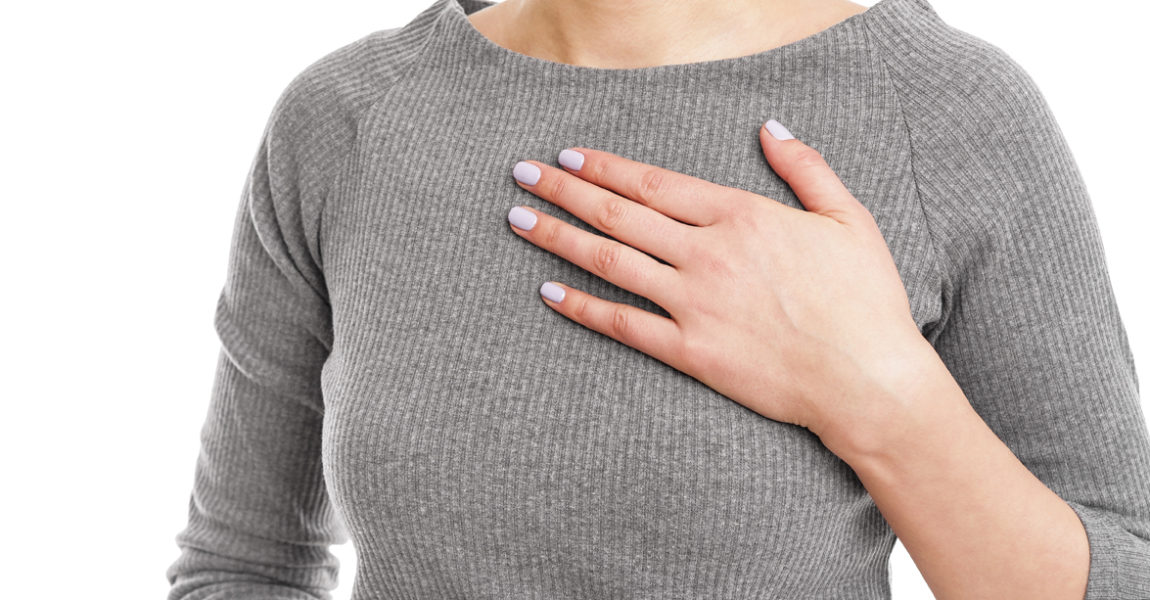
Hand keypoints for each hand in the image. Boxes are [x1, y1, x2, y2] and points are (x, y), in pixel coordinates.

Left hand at [505, 119, 938, 455]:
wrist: (868, 380)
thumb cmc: (864, 300)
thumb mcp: (848, 218)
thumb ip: (805, 166)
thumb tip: (770, 127)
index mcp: (741, 215)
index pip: (654, 182)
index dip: (605, 167)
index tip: (570, 156)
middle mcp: (708, 253)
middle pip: (619, 213)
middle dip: (564, 190)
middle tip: (522, 175)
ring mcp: (694, 303)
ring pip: (610, 261)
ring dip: (557, 237)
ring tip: (518, 220)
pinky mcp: (690, 351)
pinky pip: (622, 324)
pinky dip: (581, 307)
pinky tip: (548, 292)